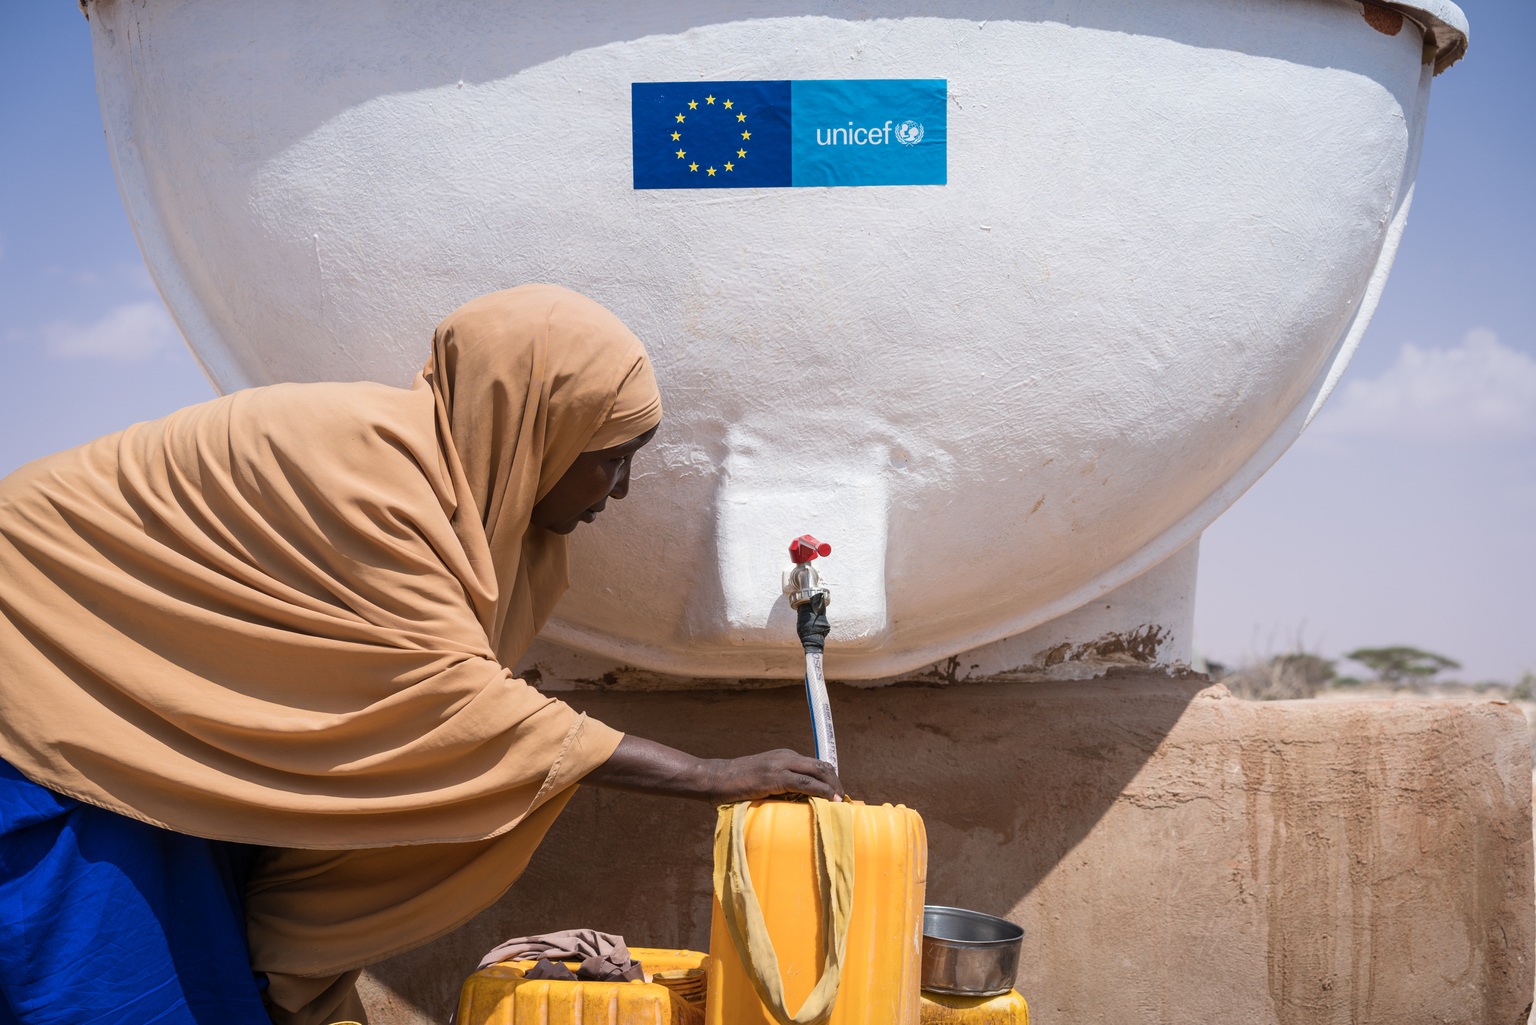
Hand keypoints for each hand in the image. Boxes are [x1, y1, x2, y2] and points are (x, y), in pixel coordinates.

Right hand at [699, 748, 843, 803]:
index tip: (837, 796)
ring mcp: (781, 765)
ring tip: (839, 803)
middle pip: (822, 766)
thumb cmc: (736, 785)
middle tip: (842, 801)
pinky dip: (822, 792)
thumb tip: (797, 804)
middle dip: (837, 783)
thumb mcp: (764, 781)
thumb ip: (780, 786)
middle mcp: (786, 756)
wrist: (715, 778)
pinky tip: (830, 801)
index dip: (831, 779)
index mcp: (785, 756)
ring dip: (833, 788)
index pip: (816, 764)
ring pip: (818, 772)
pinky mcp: (776, 777)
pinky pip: (806, 783)